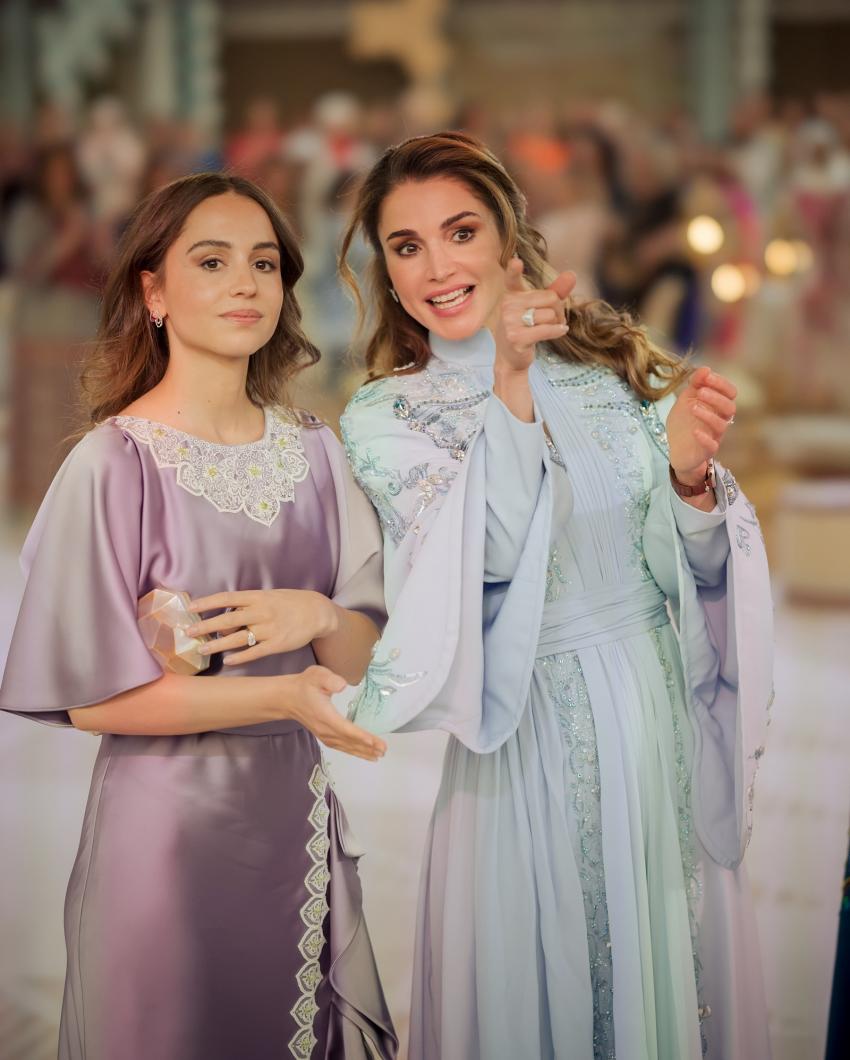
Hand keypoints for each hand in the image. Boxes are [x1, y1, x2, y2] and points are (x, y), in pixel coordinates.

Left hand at [187, 589, 337, 664]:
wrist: (317, 611)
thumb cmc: (289, 603)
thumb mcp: (268, 596)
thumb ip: (246, 606)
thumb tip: (223, 618)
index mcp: (257, 597)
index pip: (227, 598)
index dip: (208, 603)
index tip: (191, 608)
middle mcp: (261, 612)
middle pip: (228, 620)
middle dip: (206, 626)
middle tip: (188, 633)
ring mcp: (269, 629)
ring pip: (239, 638)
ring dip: (218, 644)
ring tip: (202, 650)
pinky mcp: (277, 644)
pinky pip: (255, 652)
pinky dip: (241, 656)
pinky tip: (228, 661)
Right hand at [285, 666, 386, 761]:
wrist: (288, 697)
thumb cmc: (304, 685)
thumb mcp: (316, 675)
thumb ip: (329, 679)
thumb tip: (342, 685)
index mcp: (325, 715)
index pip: (344, 728)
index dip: (360, 736)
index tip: (373, 741)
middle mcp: (325, 729)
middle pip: (348, 741)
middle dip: (366, 747)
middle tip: (383, 750)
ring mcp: (324, 735)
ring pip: (345, 747)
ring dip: (362, 752)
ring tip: (378, 755)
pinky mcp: (324, 736)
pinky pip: (341, 747)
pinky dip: (353, 751)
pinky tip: (364, 754)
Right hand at [494, 258, 574, 373]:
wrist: (510, 358)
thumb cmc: (526, 329)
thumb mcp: (539, 308)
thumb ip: (556, 291)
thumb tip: (572, 274)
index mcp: (511, 295)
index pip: (512, 279)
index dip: (514, 270)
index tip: (516, 262)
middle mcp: (508, 305)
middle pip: (550, 298)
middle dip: (558, 309)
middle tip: (552, 319)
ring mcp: (510, 322)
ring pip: (550, 315)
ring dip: (557, 323)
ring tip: (550, 329)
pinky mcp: (517, 338)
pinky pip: (548, 329)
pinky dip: (558, 331)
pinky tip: (560, 332)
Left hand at [666, 366, 736, 483]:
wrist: (676, 450)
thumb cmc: (684, 424)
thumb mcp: (686, 400)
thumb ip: (695, 385)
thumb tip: (705, 368)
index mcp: (717, 406)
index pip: (730, 392)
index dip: (721, 383)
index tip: (706, 376)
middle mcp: (719, 420)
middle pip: (730, 408)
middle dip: (716, 397)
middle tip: (700, 392)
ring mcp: (714, 436)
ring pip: (722, 425)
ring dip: (709, 415)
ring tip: (692, 408)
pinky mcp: (706, 451)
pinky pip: (712, 446)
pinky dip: (705, 438)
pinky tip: (694, 431)